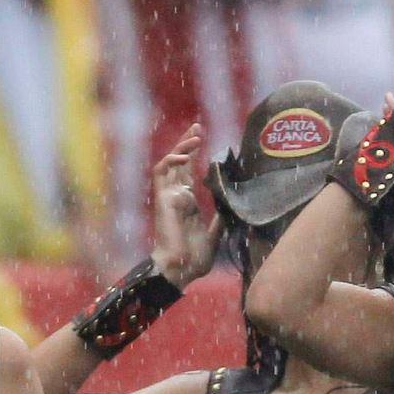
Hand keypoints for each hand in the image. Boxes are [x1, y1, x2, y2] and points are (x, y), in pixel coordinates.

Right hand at [146, 126, 217, 286]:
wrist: (181, 269)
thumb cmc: (195, 257)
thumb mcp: (216, 232)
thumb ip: (221, 216)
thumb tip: (231, 202)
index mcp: (187, 203)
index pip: (189, 172)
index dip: (194, 155)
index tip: (204, 139)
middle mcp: (176, 196)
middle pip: (178, 162)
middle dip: (187, 142)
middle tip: (198, 125)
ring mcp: (168, 196)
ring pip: (169, 163)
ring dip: (180, 147)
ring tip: (195, 136)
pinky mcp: (162, 199)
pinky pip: (162, 173)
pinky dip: (171, 161)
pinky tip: (184, 156)